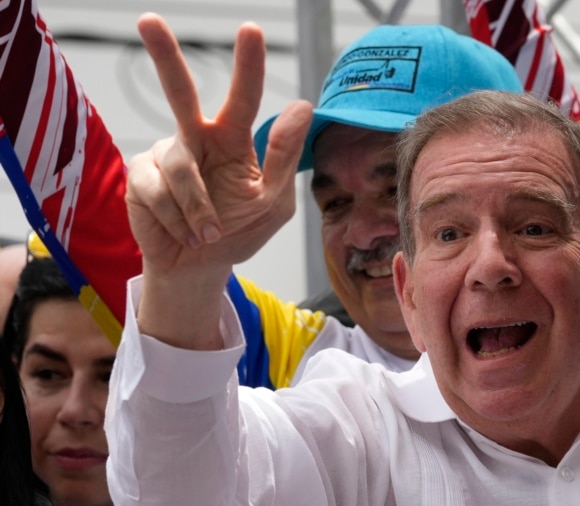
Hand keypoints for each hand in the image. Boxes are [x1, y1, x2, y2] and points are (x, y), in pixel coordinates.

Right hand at [126, 13, 311, 283]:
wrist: (199, 268)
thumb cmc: (239, 231)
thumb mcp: (273, 202)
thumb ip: (284, 157)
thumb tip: (302, 107)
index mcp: (233, 140)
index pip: (244, 98)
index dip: (248, 66)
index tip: (250, 30)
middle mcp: (196, 138)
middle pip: (180, 92)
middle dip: (165, 56)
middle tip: (149, 19)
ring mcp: (164, 155)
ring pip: (181, 170)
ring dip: (199, 210)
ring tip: (206, 232)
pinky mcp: (138, 176)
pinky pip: (157, 191)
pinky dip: (177, 219)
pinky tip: (183, 230)